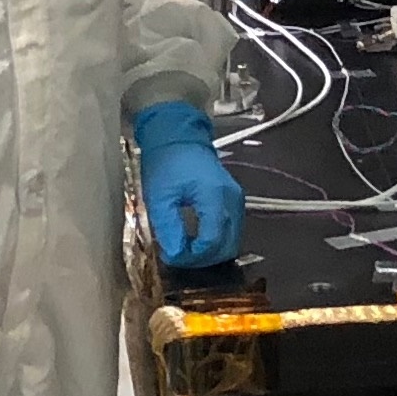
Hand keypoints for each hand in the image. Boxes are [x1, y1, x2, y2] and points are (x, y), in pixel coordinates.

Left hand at [132, 100, 244, 268]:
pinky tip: (196, 239)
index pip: (212, 241)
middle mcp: (232, 200)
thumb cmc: (166, 162)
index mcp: (215, 197)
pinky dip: (216, 240)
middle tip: (179, 258)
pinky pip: (231, 230)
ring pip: (232, 240)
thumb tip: (176, 254)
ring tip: (186, 249)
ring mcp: (237, 200)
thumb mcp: (159, 196)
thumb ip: (169, 227)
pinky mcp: (234, 200)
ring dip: (210, 251)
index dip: (193, 257)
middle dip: (203, 258)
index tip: (172, 257)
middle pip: (228, 245)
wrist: (178, 137)